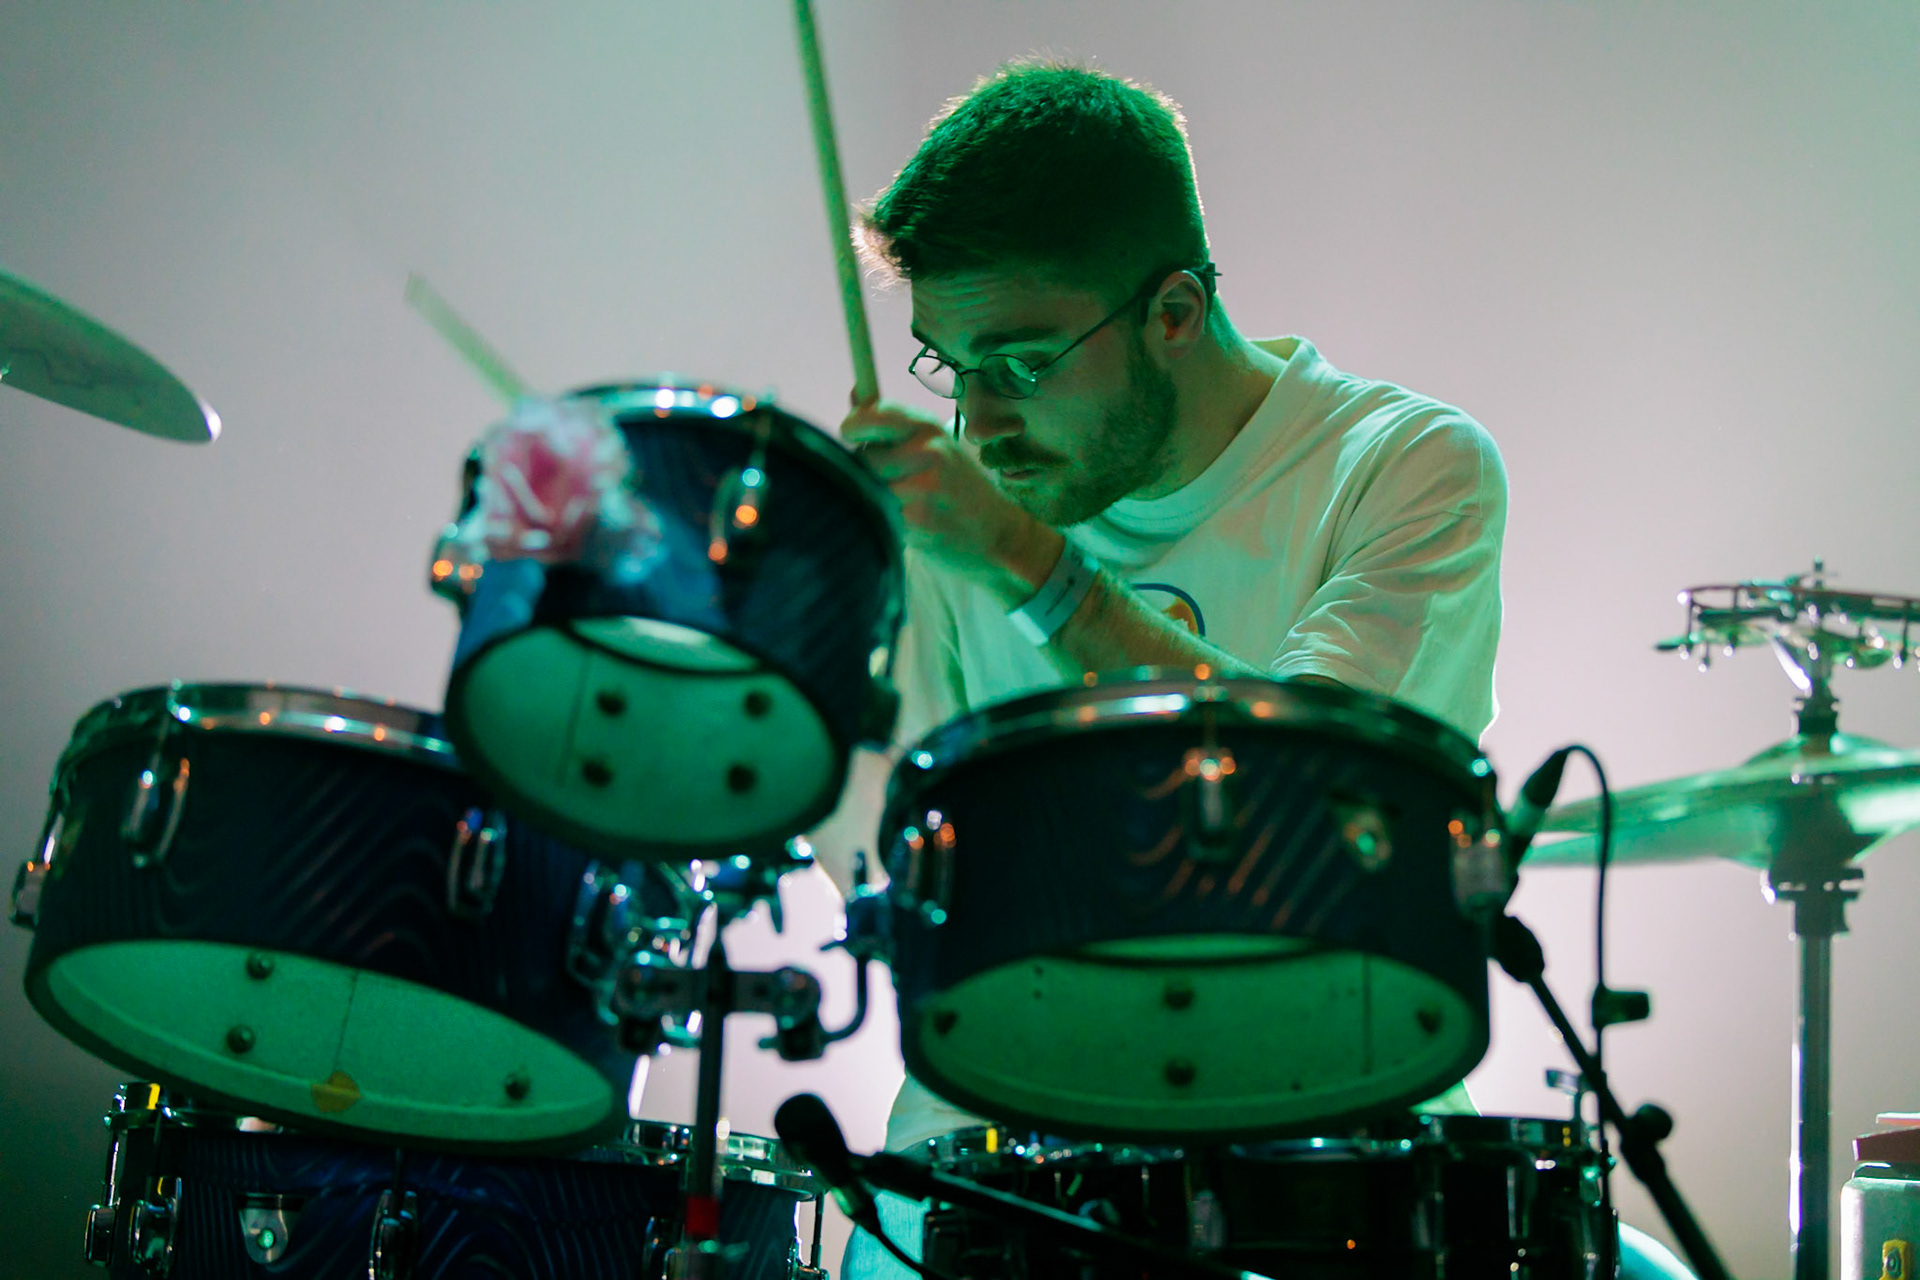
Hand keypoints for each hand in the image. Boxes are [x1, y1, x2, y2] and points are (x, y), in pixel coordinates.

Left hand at [840, 398, 1060, 601]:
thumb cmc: (957, 487)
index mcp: (929, 428)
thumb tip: (856, 393)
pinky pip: (880, 515)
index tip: (848, 434)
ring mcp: (925, 486)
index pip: (879, 414)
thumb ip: (892, 423)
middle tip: (891, 484)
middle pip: (864, 459)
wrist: (997, 533)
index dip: (855, 424)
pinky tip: (912, 524)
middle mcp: (929, 451)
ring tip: (905, 505)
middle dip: (865, 474)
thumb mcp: (933, 445)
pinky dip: (888, 522)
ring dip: (876, 501)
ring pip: (869, 490)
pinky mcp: (919, 519)